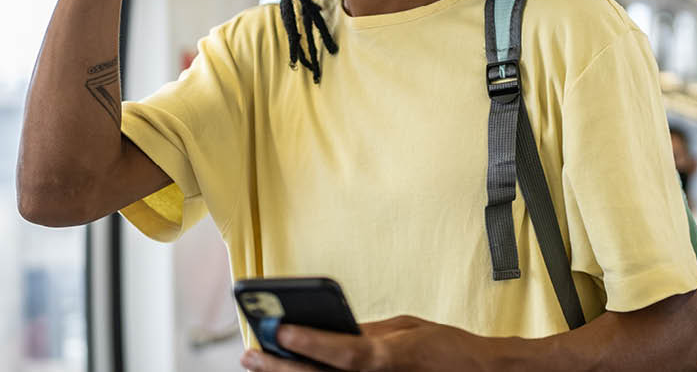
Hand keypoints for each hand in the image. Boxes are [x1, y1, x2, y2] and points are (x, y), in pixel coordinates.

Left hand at [239, 315, 499, 371]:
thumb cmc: (446, 350)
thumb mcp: (406, 328)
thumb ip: (367, 331)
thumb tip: (332, 330)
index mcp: (387, 359)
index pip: (339, 352)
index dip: (306, 341)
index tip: (277, 329)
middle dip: (279, 367)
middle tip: (251, 354)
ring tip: (261, 364)